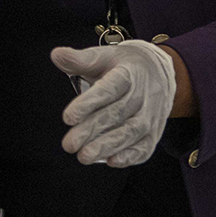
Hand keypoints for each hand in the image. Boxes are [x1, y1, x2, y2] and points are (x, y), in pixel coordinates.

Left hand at [51, 40, 176, 167]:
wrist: (158, 72)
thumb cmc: (123, 65)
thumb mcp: (103, 56)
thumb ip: (79, 59)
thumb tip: (56, 55)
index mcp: (128, 74)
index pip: (108, 89)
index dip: (88, 103)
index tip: (68, 117)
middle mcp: (142, 95)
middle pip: (116, 114)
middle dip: (91, 130)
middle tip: (69, 144)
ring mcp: (150, 115)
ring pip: (130, 133)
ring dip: (107, 146)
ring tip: (84, 156)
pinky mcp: (154, 132)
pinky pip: (145, 147)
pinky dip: (130, 156)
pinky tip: (111, 161)